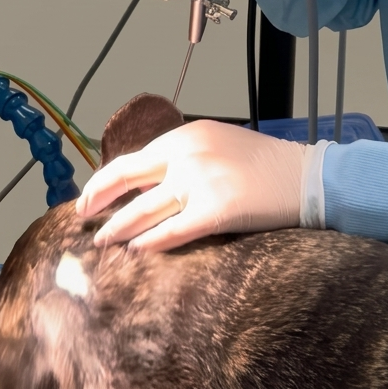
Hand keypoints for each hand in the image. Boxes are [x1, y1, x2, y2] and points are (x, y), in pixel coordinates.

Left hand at [75, 120, 305, 251]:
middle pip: (126, 179)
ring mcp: (199, 182)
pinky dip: (149, 244)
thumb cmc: (263, 163)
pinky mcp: (214, 211)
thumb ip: (182, 157)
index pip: (131, 159)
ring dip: (118, 230)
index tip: (89, 199)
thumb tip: (144, 185)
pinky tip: (136, 253)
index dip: (103, 182)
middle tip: (84, 221)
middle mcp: (188, 155)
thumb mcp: (217, 143)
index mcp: (187, 136)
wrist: (303, 176)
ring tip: (105, 243)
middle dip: (97, 202)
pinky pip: (171, 232)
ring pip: (142, 211)